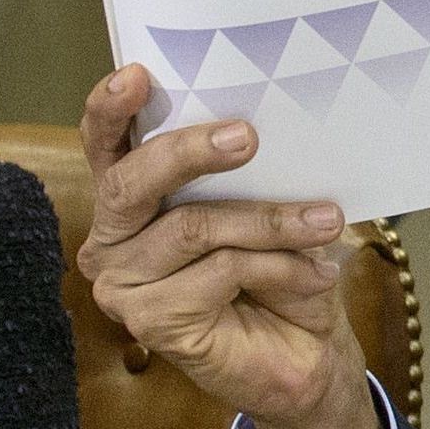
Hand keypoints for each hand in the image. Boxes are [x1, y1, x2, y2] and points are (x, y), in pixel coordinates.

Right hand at [79, 64, 383, 428]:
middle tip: (248, 138)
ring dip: (270, 221)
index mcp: (133, 200)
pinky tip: (313, 274)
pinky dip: (277, 266)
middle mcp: (113, 240)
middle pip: (132, 183)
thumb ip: (243, 172)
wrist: (307, 353)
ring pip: (193, 228)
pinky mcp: (151, 323)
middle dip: (190, 152)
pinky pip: (219, 272)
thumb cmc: (280, 271)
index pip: (104, 146)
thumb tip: (255, 126)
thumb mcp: (265, 206)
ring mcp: (124, 285)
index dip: (111, 110)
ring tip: (325, 221)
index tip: (138, 74)